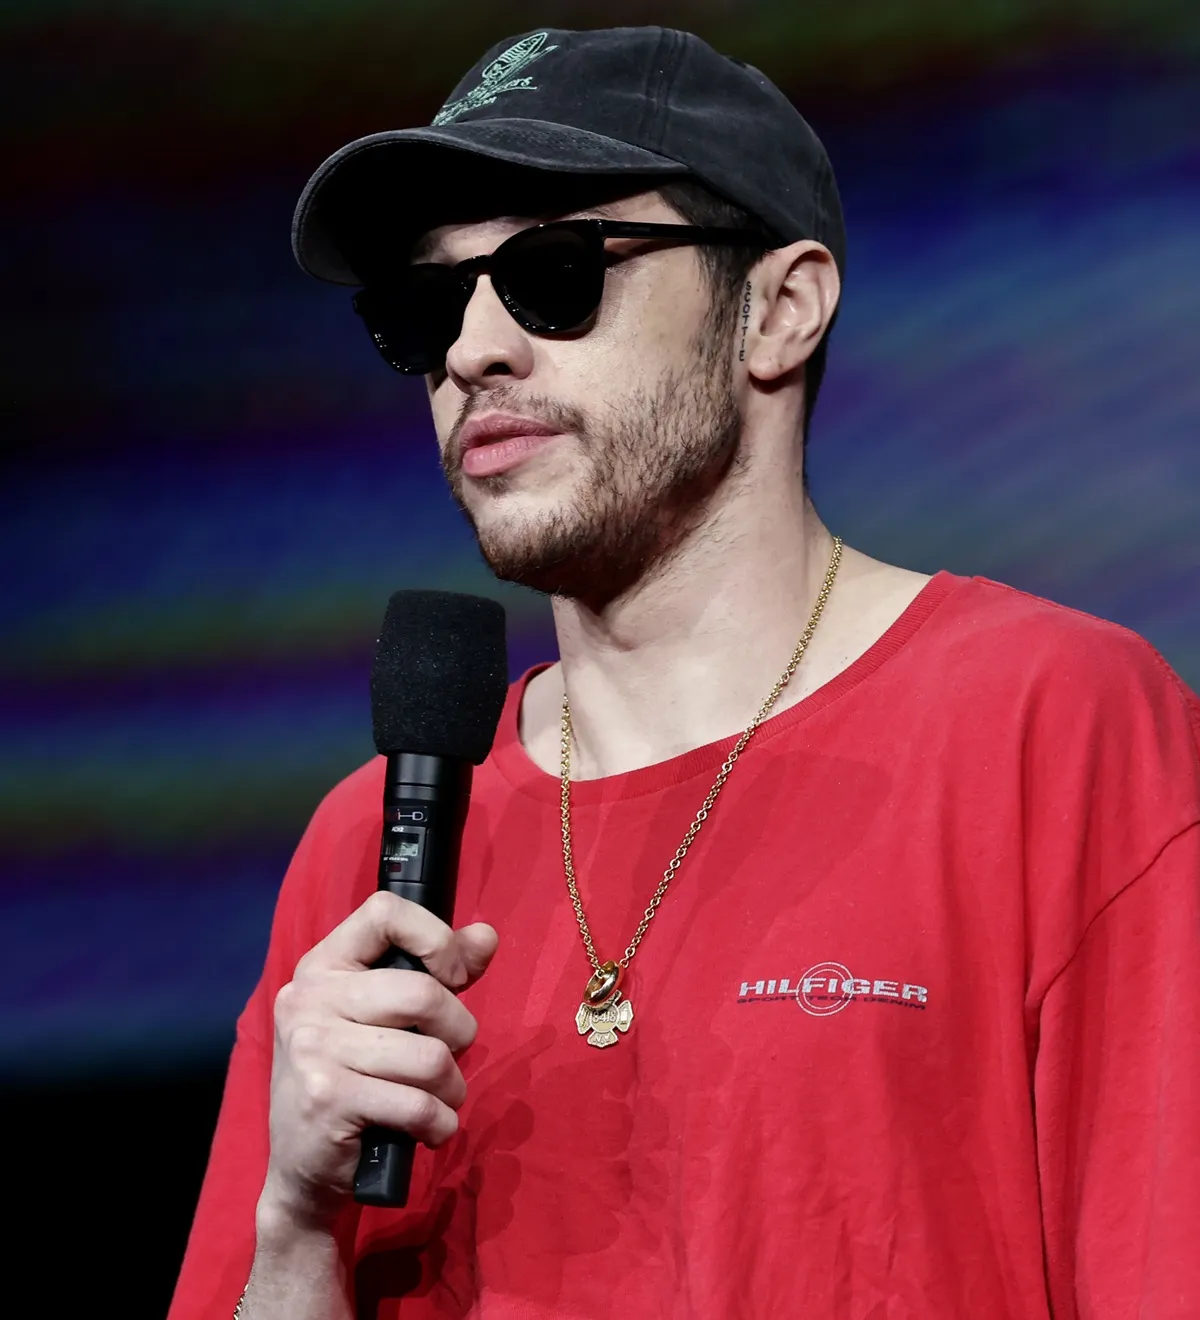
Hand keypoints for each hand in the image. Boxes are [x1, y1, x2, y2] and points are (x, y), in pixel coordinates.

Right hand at [259, 891, 497, 1228]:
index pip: (385, 912)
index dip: (436, 937)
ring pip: (429, 1057)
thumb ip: (436, 972)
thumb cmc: (354, 1078)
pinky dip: (440, 1124)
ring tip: (440, 1100)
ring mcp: (313, 1048)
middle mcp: (309, 998)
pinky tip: (429, 1129)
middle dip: (459, 1032)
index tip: (455, 976)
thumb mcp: (385, 1016)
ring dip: (452, 1088)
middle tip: (450, 1056)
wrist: (302, 1167)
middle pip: (423, 993)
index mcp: (323, 964)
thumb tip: (486, 936)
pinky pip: (417, 1105)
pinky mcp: (326, 1099)